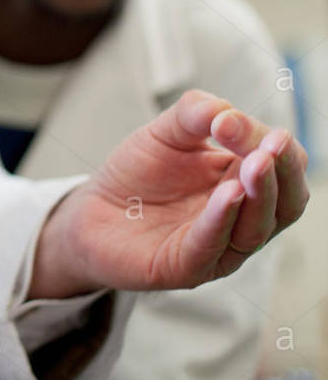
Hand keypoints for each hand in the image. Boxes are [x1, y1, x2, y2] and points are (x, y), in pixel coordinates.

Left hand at [29, 89, 309, 298]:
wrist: (91, 209)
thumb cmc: (137, 173)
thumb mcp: (166, 132)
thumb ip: (195, 113)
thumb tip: (227, 112)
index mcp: (247, 184)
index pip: (281, 165)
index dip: (270, 144)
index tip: (235, 121)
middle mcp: (243, 221)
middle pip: (286, 203)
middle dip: (282, 172)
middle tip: (271, 145)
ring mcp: (219, 248)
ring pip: (256, 229)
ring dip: (259, 195)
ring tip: (254, 163)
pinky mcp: (186, 267)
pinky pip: (213, 245)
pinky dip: (222, 219)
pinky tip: (228, 194)